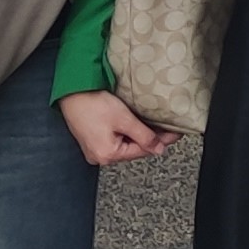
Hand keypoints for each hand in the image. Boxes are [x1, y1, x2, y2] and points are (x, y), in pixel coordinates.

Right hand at [58, 89, 176, 166]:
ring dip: (140, 135)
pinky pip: (116, 139)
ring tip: (157, 126)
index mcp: (107, 155)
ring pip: (126, 144)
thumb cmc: (93, 104)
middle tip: (170, 129)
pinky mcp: (93, 139)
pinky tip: (137, 125)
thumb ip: (144, 136)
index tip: (176, 134)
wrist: (72, 92)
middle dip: (152, 138)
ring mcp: (95, 149)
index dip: (162, 141)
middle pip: (134, 149)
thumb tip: (158, 149)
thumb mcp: (124, 120)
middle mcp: (99, 156)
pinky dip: (128, 132)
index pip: (142, 151)